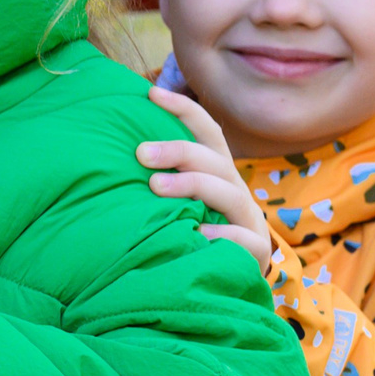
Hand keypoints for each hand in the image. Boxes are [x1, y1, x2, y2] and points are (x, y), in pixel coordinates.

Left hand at [142, 83, 269, 271]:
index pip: (208, 133)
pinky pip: (242, 239)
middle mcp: (235, 191)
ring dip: (192, 185)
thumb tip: (118, 151)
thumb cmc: (190, 232)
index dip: (184, 110)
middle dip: (179, 151)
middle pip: (215, 161)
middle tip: (141, 152)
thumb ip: (157, 178)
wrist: (226, 281)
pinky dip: (220, 234)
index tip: (151, 94)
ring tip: (156, 186)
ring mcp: (249, 220)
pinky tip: (196, 232)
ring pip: (229, 194)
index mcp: (216, 174)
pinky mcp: (256, 251)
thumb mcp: (175, 201)